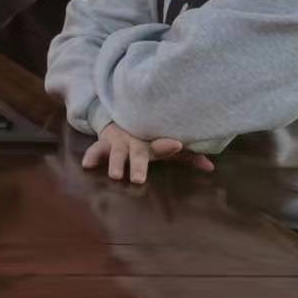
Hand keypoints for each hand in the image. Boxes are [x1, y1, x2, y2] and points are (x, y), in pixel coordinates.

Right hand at [82, 122, 215, 184]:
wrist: (120, 118)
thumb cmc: (148, 138)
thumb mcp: (166, 147)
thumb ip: (187, 157)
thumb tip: (210, 167)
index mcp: (152, 144)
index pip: (162, 145)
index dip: (168, 146)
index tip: (177, 145)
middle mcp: (136, 142)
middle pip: (138, 154)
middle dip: (138, 165)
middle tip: (139, 180)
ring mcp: (119, 142)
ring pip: (117, 153)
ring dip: (116, 163)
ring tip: (116, 176)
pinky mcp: (104, 143)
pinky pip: (96, 149)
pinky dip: (91, 155)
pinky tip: (87, 165)